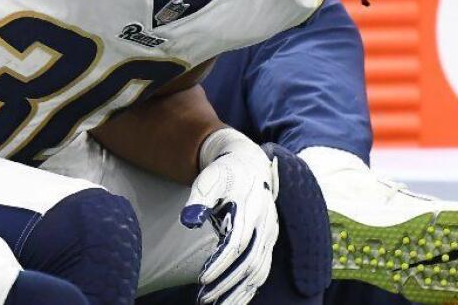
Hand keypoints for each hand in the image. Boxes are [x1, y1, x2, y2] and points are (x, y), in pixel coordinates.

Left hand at [181, 128, 279, 304]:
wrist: (250, 165)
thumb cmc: (225, 173)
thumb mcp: (210, 178)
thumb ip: (199, 197)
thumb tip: (188, 220)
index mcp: (251, 209)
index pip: (237, 244)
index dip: (221, 263)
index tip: (203, 279)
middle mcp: (265, 225)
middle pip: (249, 262)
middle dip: (227, 283)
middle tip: (204, 298)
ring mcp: (269, 235)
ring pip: (259, 271)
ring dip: (239, 291)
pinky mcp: (268, 242)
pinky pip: (262, 270)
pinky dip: (249, 288)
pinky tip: (233, 300)